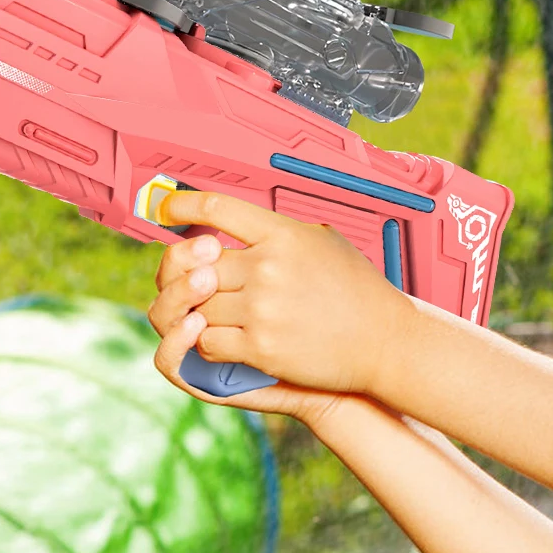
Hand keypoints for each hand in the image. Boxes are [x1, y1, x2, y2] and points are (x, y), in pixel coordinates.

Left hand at [147, 188, 412, 400]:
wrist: (386, 342)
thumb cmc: (359, 292)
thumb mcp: (324, 241)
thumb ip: (278, 231)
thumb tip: (236, 223)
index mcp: (283, 234)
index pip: (216, 208)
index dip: (181, 205)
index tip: (166, 209)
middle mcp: (268, 268)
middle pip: (198, 264)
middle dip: (193, 275)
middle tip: (198, 282)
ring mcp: (263, 309)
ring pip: (198, 306)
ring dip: (202, 312)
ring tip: (218, 314)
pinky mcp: (261, 347)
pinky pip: (208, 341)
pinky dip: (209, 341)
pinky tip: (224, 339)